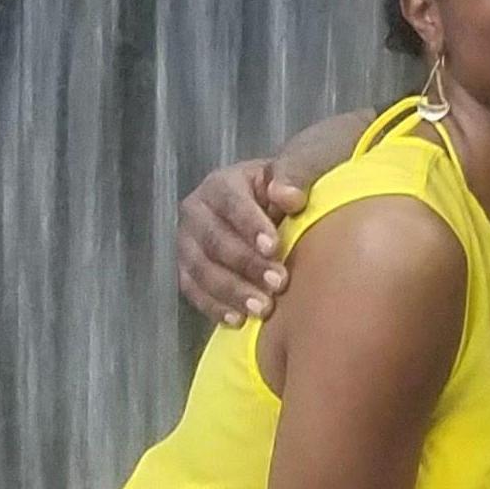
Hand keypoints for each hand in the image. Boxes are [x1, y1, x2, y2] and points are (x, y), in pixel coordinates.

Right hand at [178, 157, 307, 326]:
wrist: (279, 205)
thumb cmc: (292, 186)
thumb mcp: (301, 167)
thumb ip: (296, 173)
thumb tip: (288, 196)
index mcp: (222, 184)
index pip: (232, 204)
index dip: (251, 226)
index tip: (274, 248)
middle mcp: (197, 212)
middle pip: (215, 241)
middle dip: (247, 265)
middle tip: (279, 284)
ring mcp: (188, 242)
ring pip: (201, 270)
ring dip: (232, 292)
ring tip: (263, 309)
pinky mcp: (188, 269)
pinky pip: (193, 291)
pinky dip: (214, 307)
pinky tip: (238, 320)